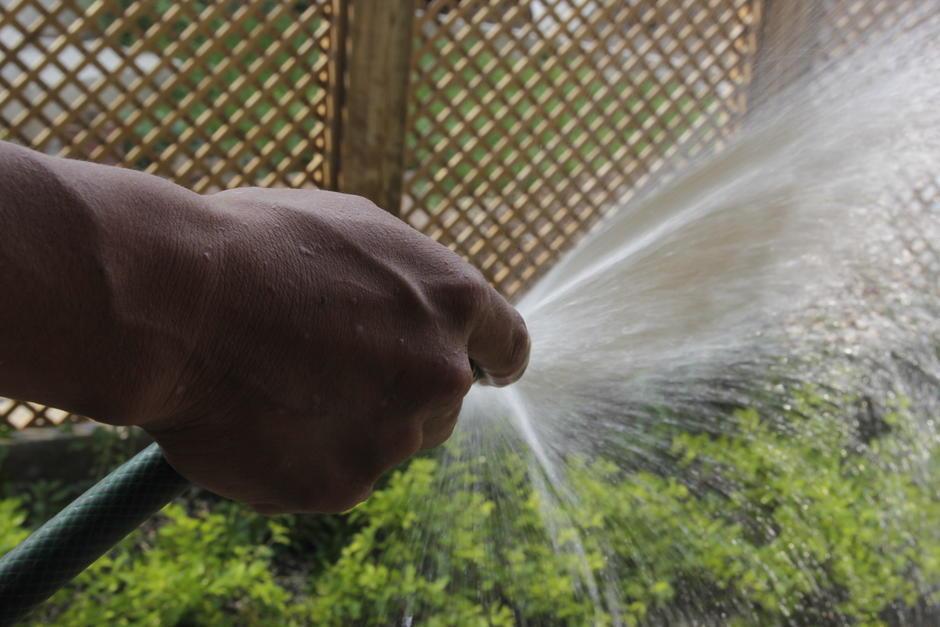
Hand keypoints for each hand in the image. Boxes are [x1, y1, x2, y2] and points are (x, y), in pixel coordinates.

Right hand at [133, 189, 528, 512]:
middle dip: (405, 389)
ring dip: (354, 423)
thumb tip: (422, 306)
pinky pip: (335, 475)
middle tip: (335, 367)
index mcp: (454, 299)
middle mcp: (441, 372)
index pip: (508, 348)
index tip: (478, 370)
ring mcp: (396, 434)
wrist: (173, 300)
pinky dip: (304, 458)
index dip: (489, 360)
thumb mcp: (354, 229)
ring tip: (279, 384)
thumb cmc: (254, 247)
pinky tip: (255, 419)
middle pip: (446, 402)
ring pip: (392, 440)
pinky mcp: (344, 484)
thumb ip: (409, 278)